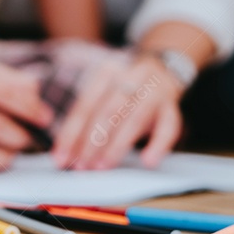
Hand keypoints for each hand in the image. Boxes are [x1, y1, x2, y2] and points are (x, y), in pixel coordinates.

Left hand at [52, 52, 184, 170]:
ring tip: (102, 166)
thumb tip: (64, 152)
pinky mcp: (172, 106)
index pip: (85, 106)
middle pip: (108, 112)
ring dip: (117, 146)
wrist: (163, 67)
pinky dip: (159, 144)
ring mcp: (154, 92)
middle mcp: (130, 79)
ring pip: (134, 120)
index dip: (71, 134)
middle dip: (91, 142)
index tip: (61, 157)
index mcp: (106, 74)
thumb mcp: (103, 92)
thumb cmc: (123, 88)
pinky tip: (148, 161)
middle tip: (81, 166)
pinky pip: (169, 126)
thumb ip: (86, 118)